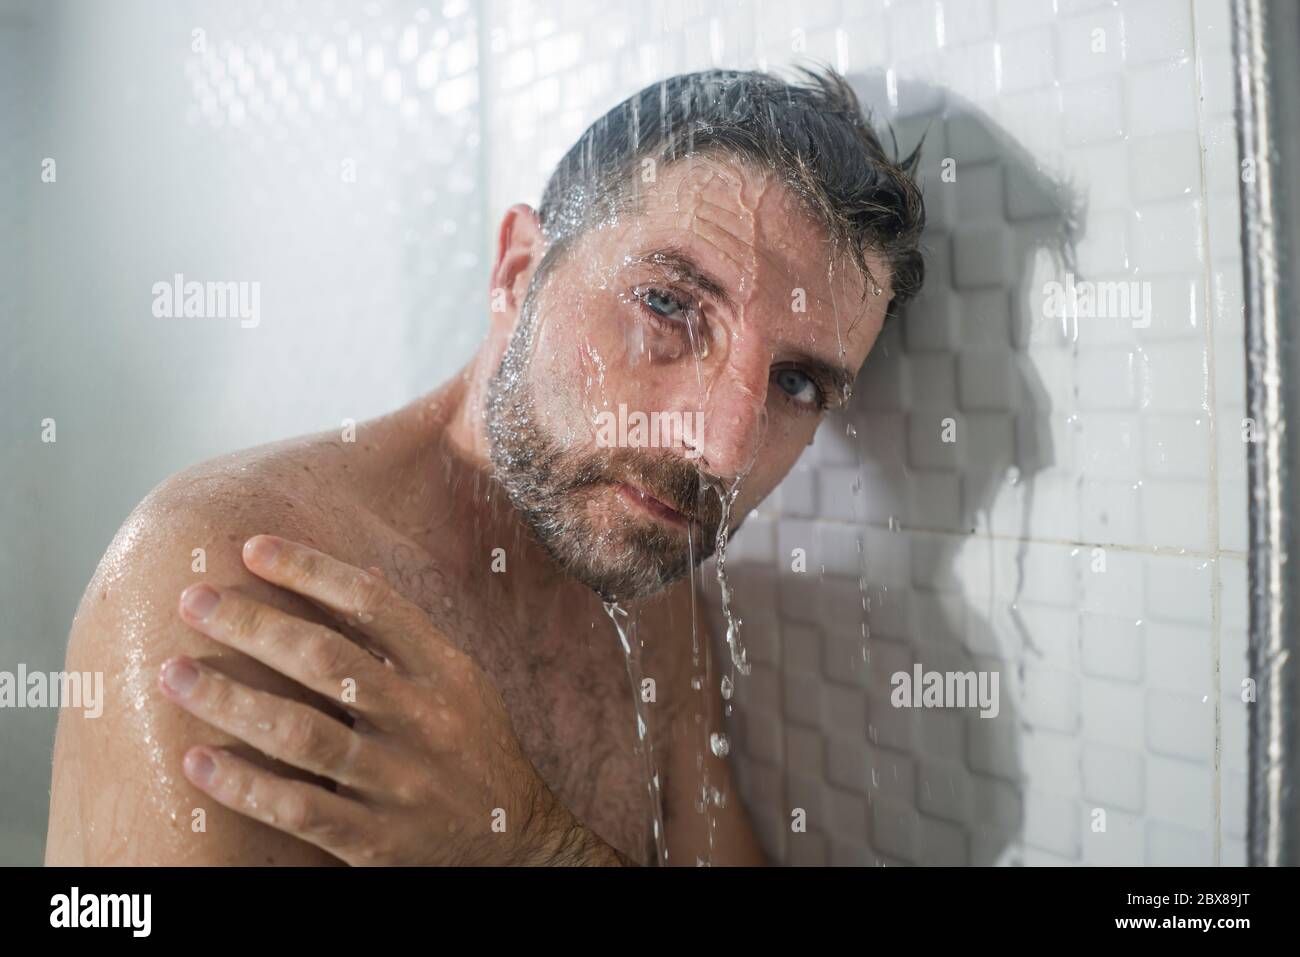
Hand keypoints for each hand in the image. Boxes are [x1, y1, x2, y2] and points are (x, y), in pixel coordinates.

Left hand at [159, 535, 581, 865]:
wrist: (518, 845)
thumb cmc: (477, 751)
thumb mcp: (462, 685)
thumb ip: (409, 638)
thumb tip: (355, 572)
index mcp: (446, 673)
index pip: (374, 605)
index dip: (311, 571)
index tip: (253, 548)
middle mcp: (424, 721)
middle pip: (326, 660)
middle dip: (252, 624)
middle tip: (194, 600)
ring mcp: (400, 783)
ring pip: (301, 734)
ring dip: (230, 700)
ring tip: (175, 674)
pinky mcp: (376, 840)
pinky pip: (298, 808)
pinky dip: (244, 785)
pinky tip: (198, 761)